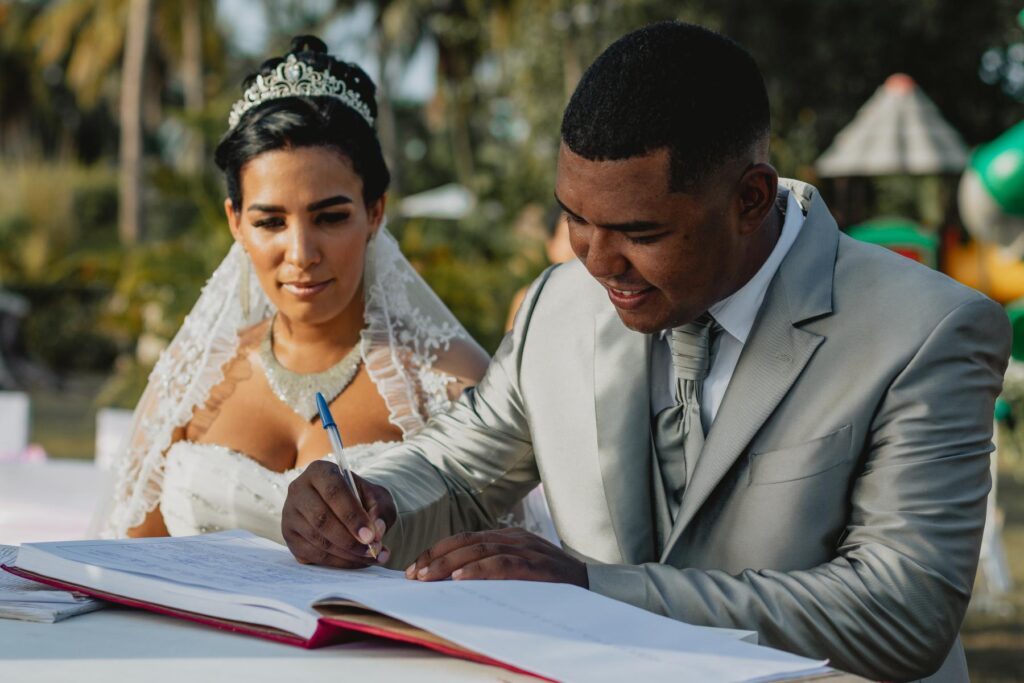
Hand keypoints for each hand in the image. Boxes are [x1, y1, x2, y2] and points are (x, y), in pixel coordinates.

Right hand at [282, 460, 396, 567]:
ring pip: (317, 540)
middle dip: (350, 540)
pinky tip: (356, 562)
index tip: (371, 536)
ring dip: (347, 554)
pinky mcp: (289, 536)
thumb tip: (376, 532)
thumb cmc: (362, 499)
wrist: (347, 506)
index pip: (334, 491)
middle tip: (373, 550)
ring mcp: (290, 514)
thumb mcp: (377, 497)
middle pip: (321, 519)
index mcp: (320, 471)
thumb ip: (380, 511)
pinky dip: (337, 562)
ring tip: (371, 557)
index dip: (353, 516)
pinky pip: (312, 555)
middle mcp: (298, 489)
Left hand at [404, 528, 588, 586]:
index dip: (437, 551)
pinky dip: (479, 570)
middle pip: (466, 541)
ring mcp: (527, 550)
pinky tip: (460, 578)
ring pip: (480, 550)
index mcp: (508, 537)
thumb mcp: (520, 570)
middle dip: (436, 557)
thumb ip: (493, 569)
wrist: (594, 586)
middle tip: (414, 574)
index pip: (465, 538)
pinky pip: (502, 564)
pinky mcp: (536, 566)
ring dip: (449, 564)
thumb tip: (454, 582)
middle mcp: (515, 538)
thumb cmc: (552, 583)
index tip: (415, 567)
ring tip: (428, 578)